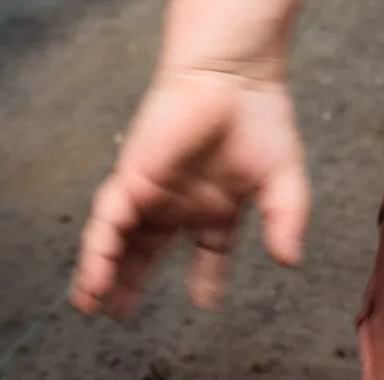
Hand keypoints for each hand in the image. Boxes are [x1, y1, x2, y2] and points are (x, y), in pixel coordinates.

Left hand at [71, 67, 310, 320]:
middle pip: (150, 250)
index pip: (209, 253)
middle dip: (133, 281)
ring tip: (97, 306)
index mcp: (218, 204)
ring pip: (122, 240)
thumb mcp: (284, 175)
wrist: (233, 71)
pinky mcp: (133, 178)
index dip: (208, 279)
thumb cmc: (261, 113)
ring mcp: (154, 192)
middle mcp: (181, 201)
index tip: (206, 300)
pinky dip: (98, 254)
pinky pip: (107, 224)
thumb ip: (287, 218)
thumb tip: (290, 260)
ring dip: (107, 274)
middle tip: (120, 311)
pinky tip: (94, 282)